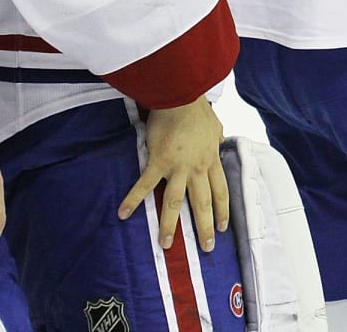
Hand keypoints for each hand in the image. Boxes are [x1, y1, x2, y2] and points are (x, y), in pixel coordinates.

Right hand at [118, 98, 228, 252]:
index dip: (222, 210)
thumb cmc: (197, 110)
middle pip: (203, 202)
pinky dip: (133, 199)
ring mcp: (178, 167)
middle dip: (204, 227)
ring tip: (165, 246)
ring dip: (170, 225)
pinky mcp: (158, 162)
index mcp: (211, 160)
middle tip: (206, 248)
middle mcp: (197, 168)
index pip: (221, 191)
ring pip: (175, 202)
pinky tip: (123, 214)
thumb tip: (219, 140)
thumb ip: (216, 138)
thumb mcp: (215, 127)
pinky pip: (145, 185)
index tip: (223, 228)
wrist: (182, 98)